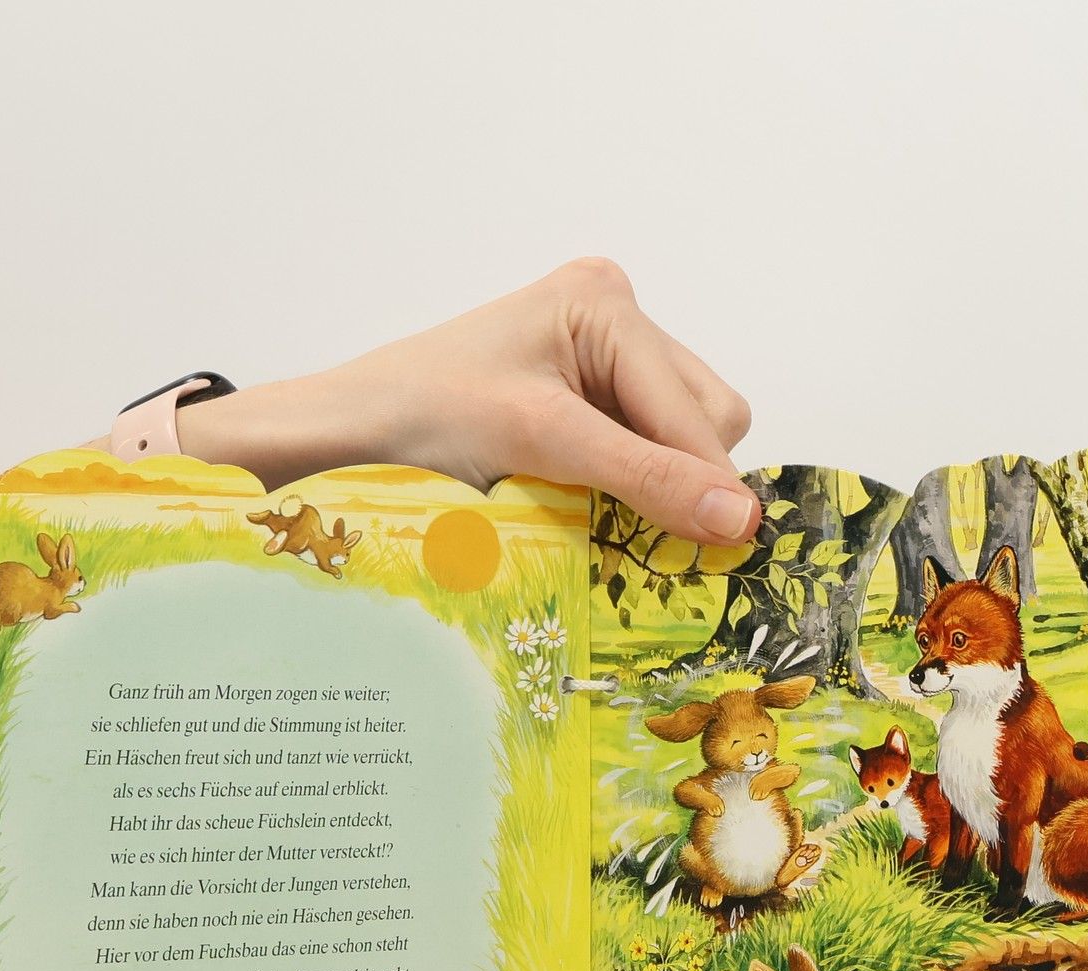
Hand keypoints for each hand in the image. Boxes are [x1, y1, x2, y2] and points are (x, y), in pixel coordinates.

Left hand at [179, 258, 759, 544]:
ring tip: (593, 504)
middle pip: (705, 419)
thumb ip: (646, 477)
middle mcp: (611, 317)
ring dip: (656, 486)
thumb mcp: (545, 444)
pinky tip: (586, 498)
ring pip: (683, 438)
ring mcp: (597, 357)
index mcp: (606, 302)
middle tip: (637, 528)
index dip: (710, 482)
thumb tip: (741, 520)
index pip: (701, 408)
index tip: (731, 551)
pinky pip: (645, 448)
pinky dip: (631, 485)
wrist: (346, 433)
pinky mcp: (579, 397)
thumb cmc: (425, 420)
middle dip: (681, 477)